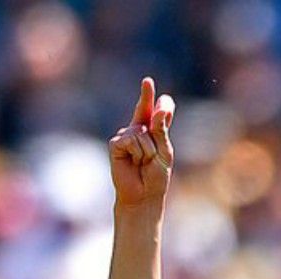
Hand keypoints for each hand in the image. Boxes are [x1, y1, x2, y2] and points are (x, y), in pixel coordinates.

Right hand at [110, 76, 175, 206]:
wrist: (143, 195)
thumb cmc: (156, 176)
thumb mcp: (165, 152)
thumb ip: (162, 130)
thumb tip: (161, 108)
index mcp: (151, 131)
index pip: (153, 110)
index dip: (150, 96)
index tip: (147, 81)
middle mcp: (137, 130)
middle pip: (147, 115)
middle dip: (152, 123)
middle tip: (152, 154)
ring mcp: (125, 135)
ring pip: (141, 132)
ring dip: (148, 151)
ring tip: (143, 163)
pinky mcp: (116, 144)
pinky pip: (131, 140)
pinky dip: (138, 153)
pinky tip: (134, 163)